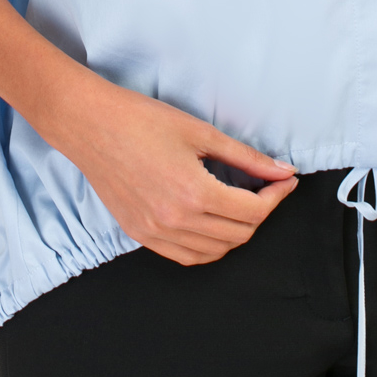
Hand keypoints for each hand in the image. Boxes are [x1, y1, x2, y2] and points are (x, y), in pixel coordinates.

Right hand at [60, 80, 298, 265]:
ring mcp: (155, 233)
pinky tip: (214, 224)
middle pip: (239, 234)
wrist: (90, 124)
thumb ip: (246, 157)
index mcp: (194, 193)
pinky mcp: (139, 235)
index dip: (277, 197)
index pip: (253, 211)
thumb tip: (282, 170)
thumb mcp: (200, 132)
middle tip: (268, 187)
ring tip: (243, 204)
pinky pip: (186, 256)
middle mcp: (176, 221)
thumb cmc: (141, 120)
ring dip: (238, 231)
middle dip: (262, 212)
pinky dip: (209, 247)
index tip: (286, 181)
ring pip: (215, 251)